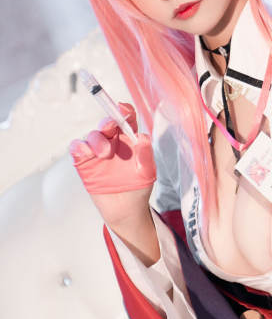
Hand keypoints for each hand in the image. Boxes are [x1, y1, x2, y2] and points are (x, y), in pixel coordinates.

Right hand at [70, 103, 156, 227]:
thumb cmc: (138, 187)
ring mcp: (97, 151)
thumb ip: (146, 154)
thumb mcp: (147, 172)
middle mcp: (112, 141)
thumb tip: (143, 137)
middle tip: (110, 126)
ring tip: (105, 153)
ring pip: (92, 135)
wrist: (125, 210)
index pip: (126, 119)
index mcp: (129, 139)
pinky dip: (79, 147)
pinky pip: (78, 148)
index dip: (124, 110)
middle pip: (107, 124)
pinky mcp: (84, 162)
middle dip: (107, 121)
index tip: (123, 108)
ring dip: (96, 139)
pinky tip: (86, 152)